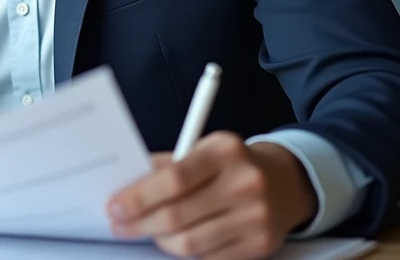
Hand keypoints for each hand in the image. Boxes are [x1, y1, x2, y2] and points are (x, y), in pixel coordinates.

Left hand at [106, 132, 316, 259]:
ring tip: (151, 231)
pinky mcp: (262, 245)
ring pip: (191, 243)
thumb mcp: (201, 150)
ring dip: (161, 241)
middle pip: (178, 215)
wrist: (285, 182)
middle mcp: (245, 183)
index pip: (173, 179)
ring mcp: (256, 217)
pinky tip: (180, 240)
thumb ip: (164, 166)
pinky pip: (209, 258)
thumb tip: (123, 188)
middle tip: (121, 225)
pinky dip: (187, 253)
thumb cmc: (230, 165)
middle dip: (141, 224)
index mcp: (224, 151)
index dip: (138, 197)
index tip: (114, 207)